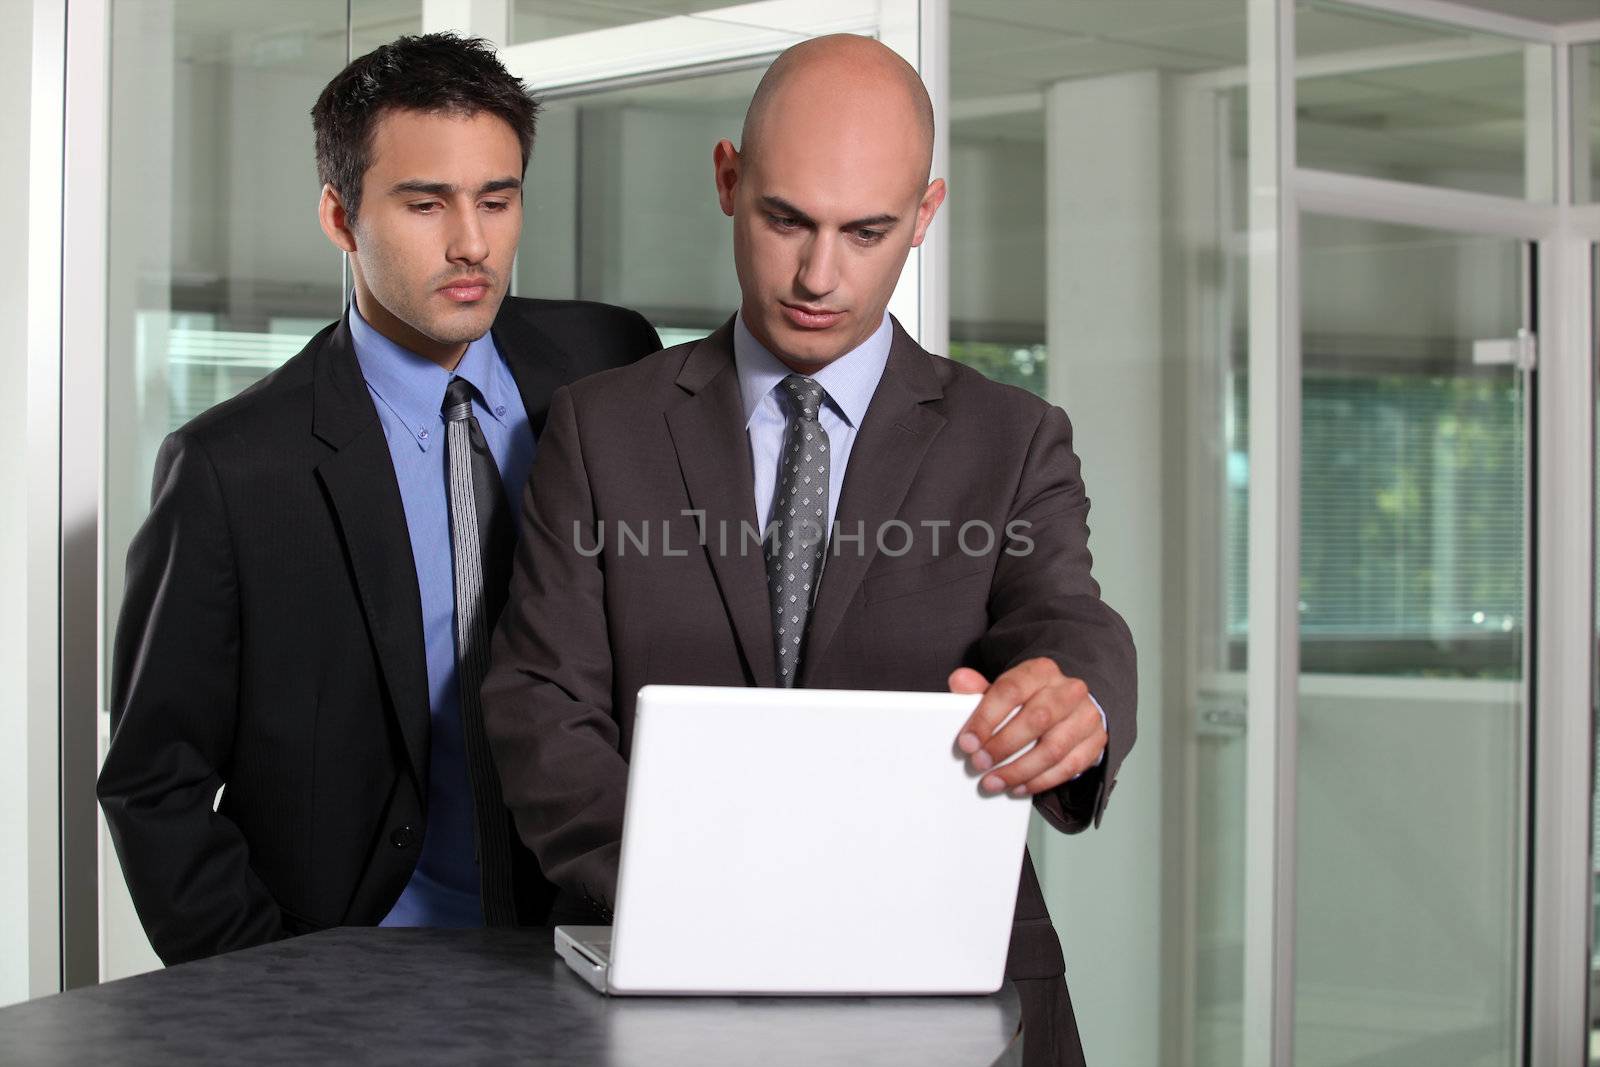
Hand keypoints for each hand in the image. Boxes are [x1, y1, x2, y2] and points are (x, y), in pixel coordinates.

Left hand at [950, 658, 1105, 796]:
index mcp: (1041, 671)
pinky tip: (1019, 786)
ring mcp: (1086, 716)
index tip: (967, 741)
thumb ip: (979, 688)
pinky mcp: (1095, 741)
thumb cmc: (1032, 699)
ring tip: (994, 781)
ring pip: (1053, 749)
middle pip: (1036, 719)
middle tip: (979, 764)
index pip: (1011, 690)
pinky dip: (1041, 781)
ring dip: (1019, 770)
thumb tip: (959, 680)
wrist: (1070, 705)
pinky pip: (1068, 767)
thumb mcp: (1005, 689)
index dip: (986, 718)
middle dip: (1002, 746)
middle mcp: (1068, 690)